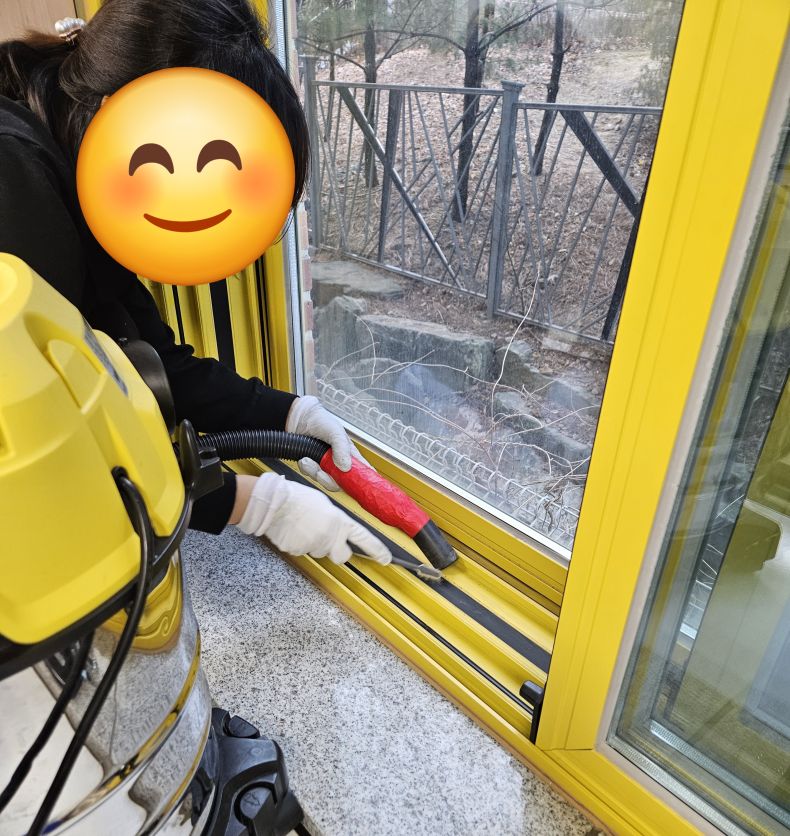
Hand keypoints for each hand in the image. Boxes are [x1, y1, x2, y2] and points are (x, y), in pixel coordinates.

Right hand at [235, 472, 391, 564]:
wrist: (275, 503)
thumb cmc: (298, 498)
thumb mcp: (325, 503)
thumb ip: (336, 519)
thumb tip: (338, 527)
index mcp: (339, 522)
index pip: (364, 539)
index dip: (377, 550)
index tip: (386, 558)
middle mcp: (330, 536)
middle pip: (341, 556)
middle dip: (338, 551)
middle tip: (329, 539)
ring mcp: (314, 545)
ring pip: (320, 552)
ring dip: (315, 544)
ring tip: (304, 526)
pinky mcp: (298, 551)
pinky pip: (303, 550)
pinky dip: (300, 543)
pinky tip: (294, 530)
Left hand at [285, 395, 370, 490]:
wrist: (298, 419)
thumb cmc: (320, 421)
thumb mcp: (335, 431)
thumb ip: (342, 448)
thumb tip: (346, 467)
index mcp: (350, 454)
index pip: (362, 472)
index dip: (363, 481)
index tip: (360, 486)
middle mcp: (339, 463)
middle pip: (341, 483)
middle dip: (330, 479)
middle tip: (320, 472)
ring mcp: (325, 467)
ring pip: (324, 481)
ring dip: (314, 472)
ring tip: (307, 460)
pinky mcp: (312, 468)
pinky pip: (310, 476)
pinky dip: (306, 469)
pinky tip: (304, 459)